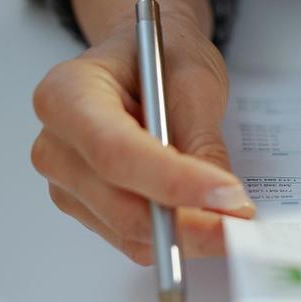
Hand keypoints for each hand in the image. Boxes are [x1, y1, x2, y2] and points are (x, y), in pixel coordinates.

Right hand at [30, 0, 253, 263]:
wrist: (143, 65)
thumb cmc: (161, 60)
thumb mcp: (193, 80)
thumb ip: (202, 139)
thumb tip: (221, 200)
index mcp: (66, 95)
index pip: (117, 152)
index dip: (174, 181)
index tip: (228, 195)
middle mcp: (56, 146)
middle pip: (120, 205)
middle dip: (190, 221)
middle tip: (244, 220)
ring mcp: (68, 184)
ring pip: (131, 233)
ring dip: (190, 235)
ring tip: (234, 218)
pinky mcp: (89, 211)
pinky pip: (136, 241)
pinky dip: (179, 238)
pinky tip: (210, 220)